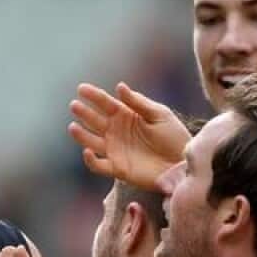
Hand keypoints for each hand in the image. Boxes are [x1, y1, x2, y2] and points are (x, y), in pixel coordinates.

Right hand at [68, 82, 190, 189]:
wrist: (183, 163)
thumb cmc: (174, 137)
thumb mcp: (159, 115)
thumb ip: (138, 102)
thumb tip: (119, 87)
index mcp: (126, 115)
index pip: (106, 103)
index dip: (93, 96)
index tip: (81, 88)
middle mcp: (117, 132)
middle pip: (95, 121)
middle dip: (84, 113)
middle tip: (75, 106)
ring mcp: (115, 150)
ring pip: (92, 142)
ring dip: (81, 135)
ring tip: (73, 127)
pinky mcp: (118, 169)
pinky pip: (99, 165)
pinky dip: (90, 160)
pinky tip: (88, 151)